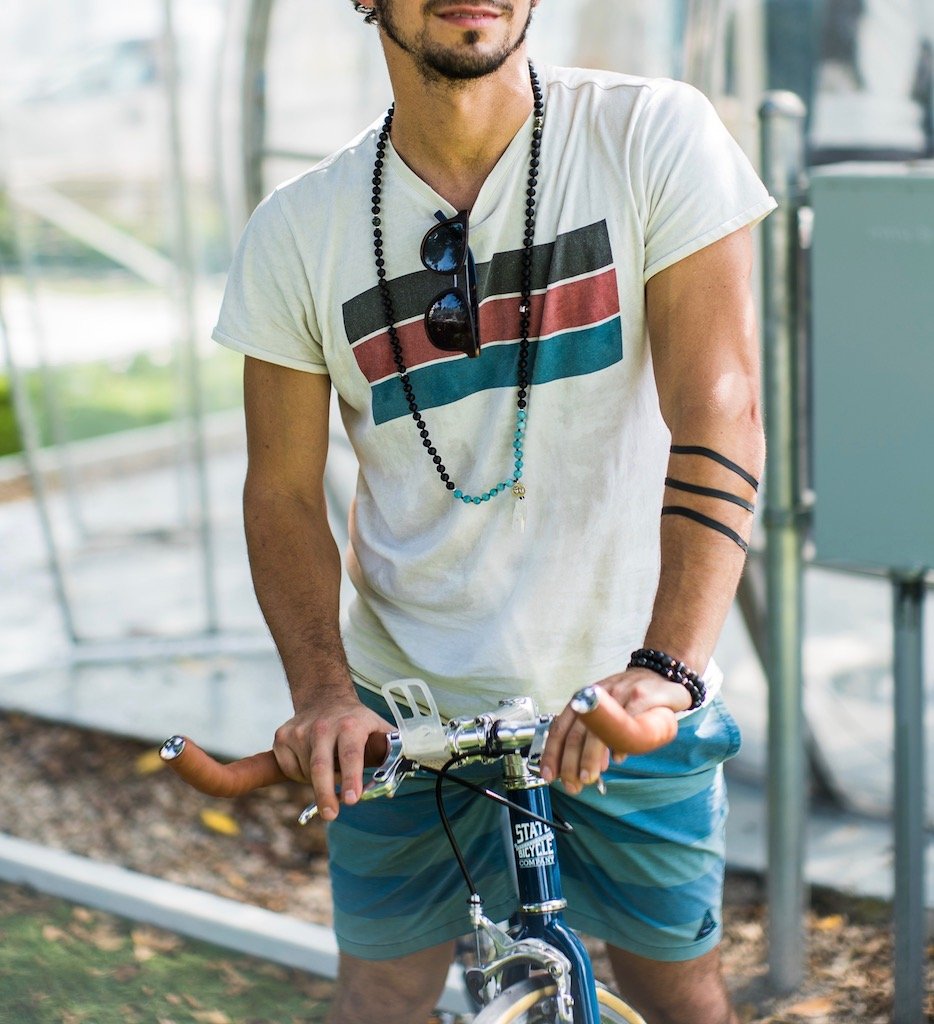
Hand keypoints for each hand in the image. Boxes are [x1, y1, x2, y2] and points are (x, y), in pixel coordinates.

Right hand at [272, 690, 392, 820]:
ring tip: (330, 769)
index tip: (353, 799)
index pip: (351, 754)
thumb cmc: (356, 721)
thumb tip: (405, 774)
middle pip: (321, 768)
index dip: (352, 777)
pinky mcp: (282, 737)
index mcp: (350, 725)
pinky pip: (290, 769)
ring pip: (306, 773)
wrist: (324, 697)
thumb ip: (392, 750)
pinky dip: (301, 775)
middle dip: (325, 795)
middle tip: (332, 815)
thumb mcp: (378, 728)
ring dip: (319, 782)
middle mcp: (322, 726)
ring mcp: (299, 731)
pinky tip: (311, 761)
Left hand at [540, 668, 689, 794]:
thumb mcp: (606, 712)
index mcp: (584, 700)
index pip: (561, 728)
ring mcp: (618, 694)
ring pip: (599, 730)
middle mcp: (597, 696)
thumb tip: (583, 770)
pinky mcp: (641, 697)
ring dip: (590, 757)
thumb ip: (593, 737)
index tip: (549, 775)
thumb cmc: (628, 696)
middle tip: (572, 784)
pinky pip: (627, 723)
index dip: (552, 753)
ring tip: (589, 776)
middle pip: (577, 733)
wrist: (659, 674)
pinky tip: (619, 758)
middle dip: (571, 763)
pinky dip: (621, 743)